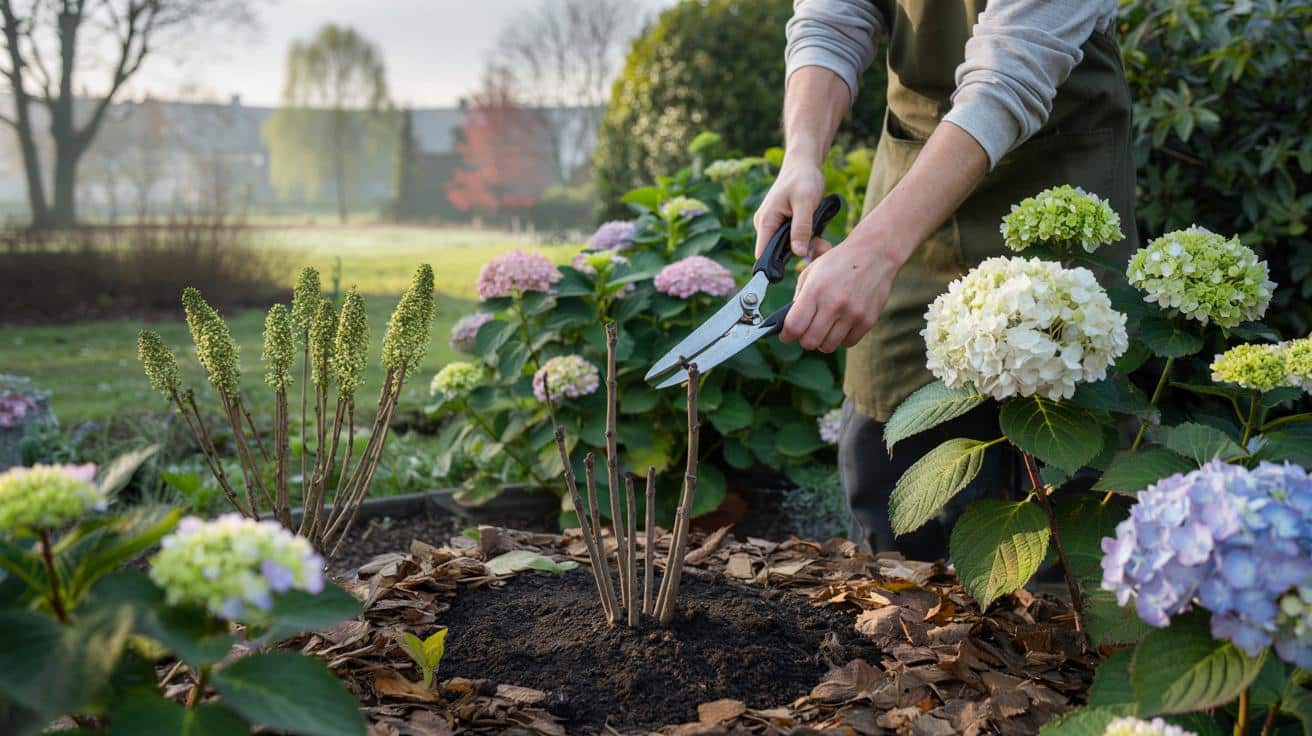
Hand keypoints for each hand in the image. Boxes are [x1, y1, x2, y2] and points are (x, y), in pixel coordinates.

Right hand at [753, 159, 827, 259]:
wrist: (805, 164)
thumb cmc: (803, 178)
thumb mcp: (805, 202)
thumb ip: (801, 228)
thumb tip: (797, 253)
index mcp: (766, 221)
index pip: (762, 253)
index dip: (772, 267)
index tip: (791, 273)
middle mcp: (767, 225)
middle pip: (779, 252)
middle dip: (801, 253)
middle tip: (822, 248)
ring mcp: (776, 225)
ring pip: (790, 247)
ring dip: (809, 246)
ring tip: (825, 242)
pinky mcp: (785, 224)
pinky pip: (795, 239)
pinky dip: (809, 239)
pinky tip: (820, 235)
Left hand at [779, 235, 901, 352]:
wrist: (874, 254)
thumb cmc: (838, 263)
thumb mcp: (811, 272)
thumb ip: (799, 299)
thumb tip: (791, 325)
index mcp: (815, 290)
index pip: (794, 326)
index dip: (786, 335)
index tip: (786, 335)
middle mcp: (834, 304)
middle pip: (810, 342)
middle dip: (804, 339)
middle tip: (806, 331)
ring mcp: (852, 314)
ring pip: (828, 346)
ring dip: (822, 341)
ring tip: (824, 328)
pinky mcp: (868, 320)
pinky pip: (848, 343)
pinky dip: (841, 338)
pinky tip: (840, 325)